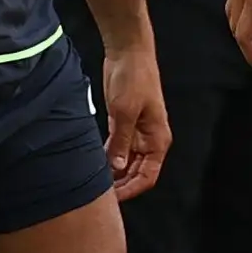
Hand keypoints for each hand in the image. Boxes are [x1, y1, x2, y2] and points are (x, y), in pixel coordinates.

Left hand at [101, 40, 170, 200]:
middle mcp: (149, 140)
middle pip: (136, 173)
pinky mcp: (122, 123)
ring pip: (125, 162)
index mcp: (158, 140)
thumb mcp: (125, 112)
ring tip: (93, 184)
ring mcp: (136, 132)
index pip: (147, 176)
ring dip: (113, 173)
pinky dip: (107, 158)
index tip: (114, 200)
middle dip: (120, 185)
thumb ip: (121, 141)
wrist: (128, 52)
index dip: (132, 190)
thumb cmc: (134, 78)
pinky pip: (116, 148)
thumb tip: (118, 167)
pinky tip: (94, 166)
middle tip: (98, 196)